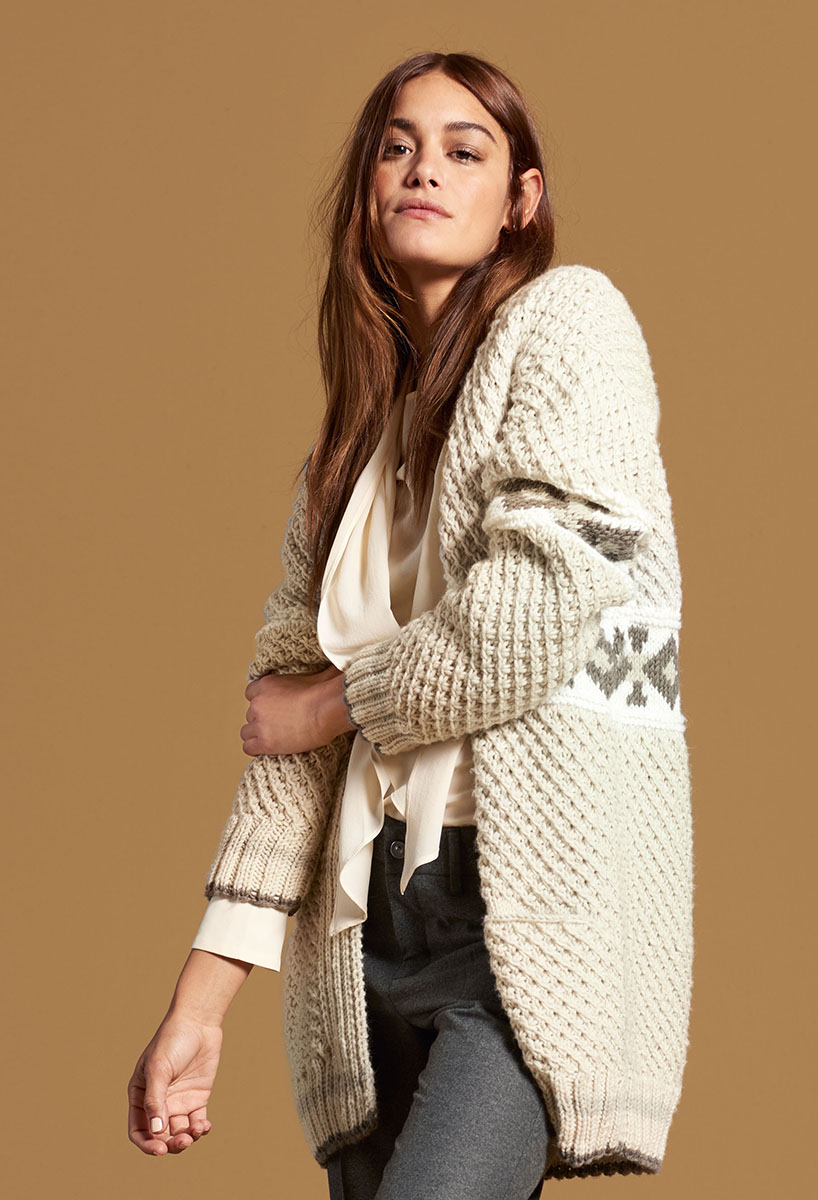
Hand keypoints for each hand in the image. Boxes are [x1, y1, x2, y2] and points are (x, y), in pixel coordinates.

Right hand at [127, 1012, 221, 1155]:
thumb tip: (156, 1132)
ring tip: (197, 1130)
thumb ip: (156, 1101)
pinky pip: (196, 1122)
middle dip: (171, 1144)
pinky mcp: (197, 1099)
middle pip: (160, 1136)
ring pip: (179, 1133)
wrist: (198, 1022)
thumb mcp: (159, 1069)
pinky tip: (205, 1125)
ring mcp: (178, 1101)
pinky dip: (201, 1129)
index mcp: (140, 1095)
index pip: (138, 1130)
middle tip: (184, 1140)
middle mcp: (158, 1102)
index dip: (147, 1145)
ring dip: (187, 1138)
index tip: (160, 1150)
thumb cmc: (172, 1041)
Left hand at [240, 664, 342, 755]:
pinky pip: (248, 748)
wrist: (326, 711)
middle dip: (262, 719)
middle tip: (278, 724)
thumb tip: (333, 667)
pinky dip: (256, 749)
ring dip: (257, 735)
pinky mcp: (264, 742)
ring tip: (272, 737)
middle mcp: (258, 703)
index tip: (271, 707)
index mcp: (266, 684)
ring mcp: (259, 723)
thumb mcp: (315, 675)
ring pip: (246, 732)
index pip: (250, 693)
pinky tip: (267, 748)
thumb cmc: (325, 692)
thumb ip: (313, 673)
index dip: (262, 701)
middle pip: (250, 714)